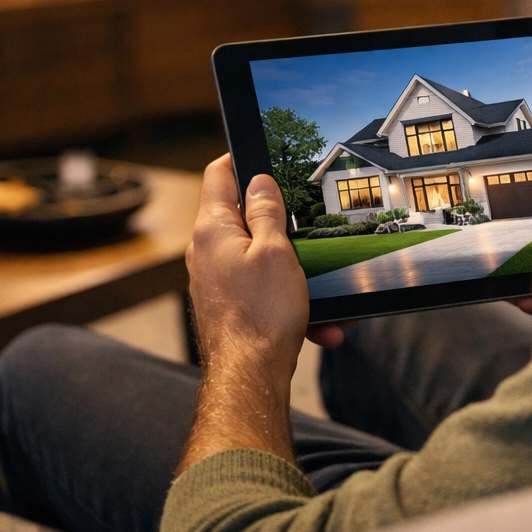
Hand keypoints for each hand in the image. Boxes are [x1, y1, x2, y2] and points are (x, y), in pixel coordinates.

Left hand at [185, 156, 311, 367]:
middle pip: (242, 219)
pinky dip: (291, 303)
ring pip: (259, 261)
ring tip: (325, 292)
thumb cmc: (262, 314)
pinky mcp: (227, 306)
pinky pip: (262, 294)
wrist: (250, 378)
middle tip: (307, 224)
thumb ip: (266, 211)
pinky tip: (322, 325)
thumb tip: (258, 180)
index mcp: (212, 229)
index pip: (218, 175)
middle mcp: (205, 252)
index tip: (262, 153)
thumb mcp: (276, 252)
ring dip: (295, 273)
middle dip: (281, 224)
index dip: (240, 158)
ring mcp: (214, 281)